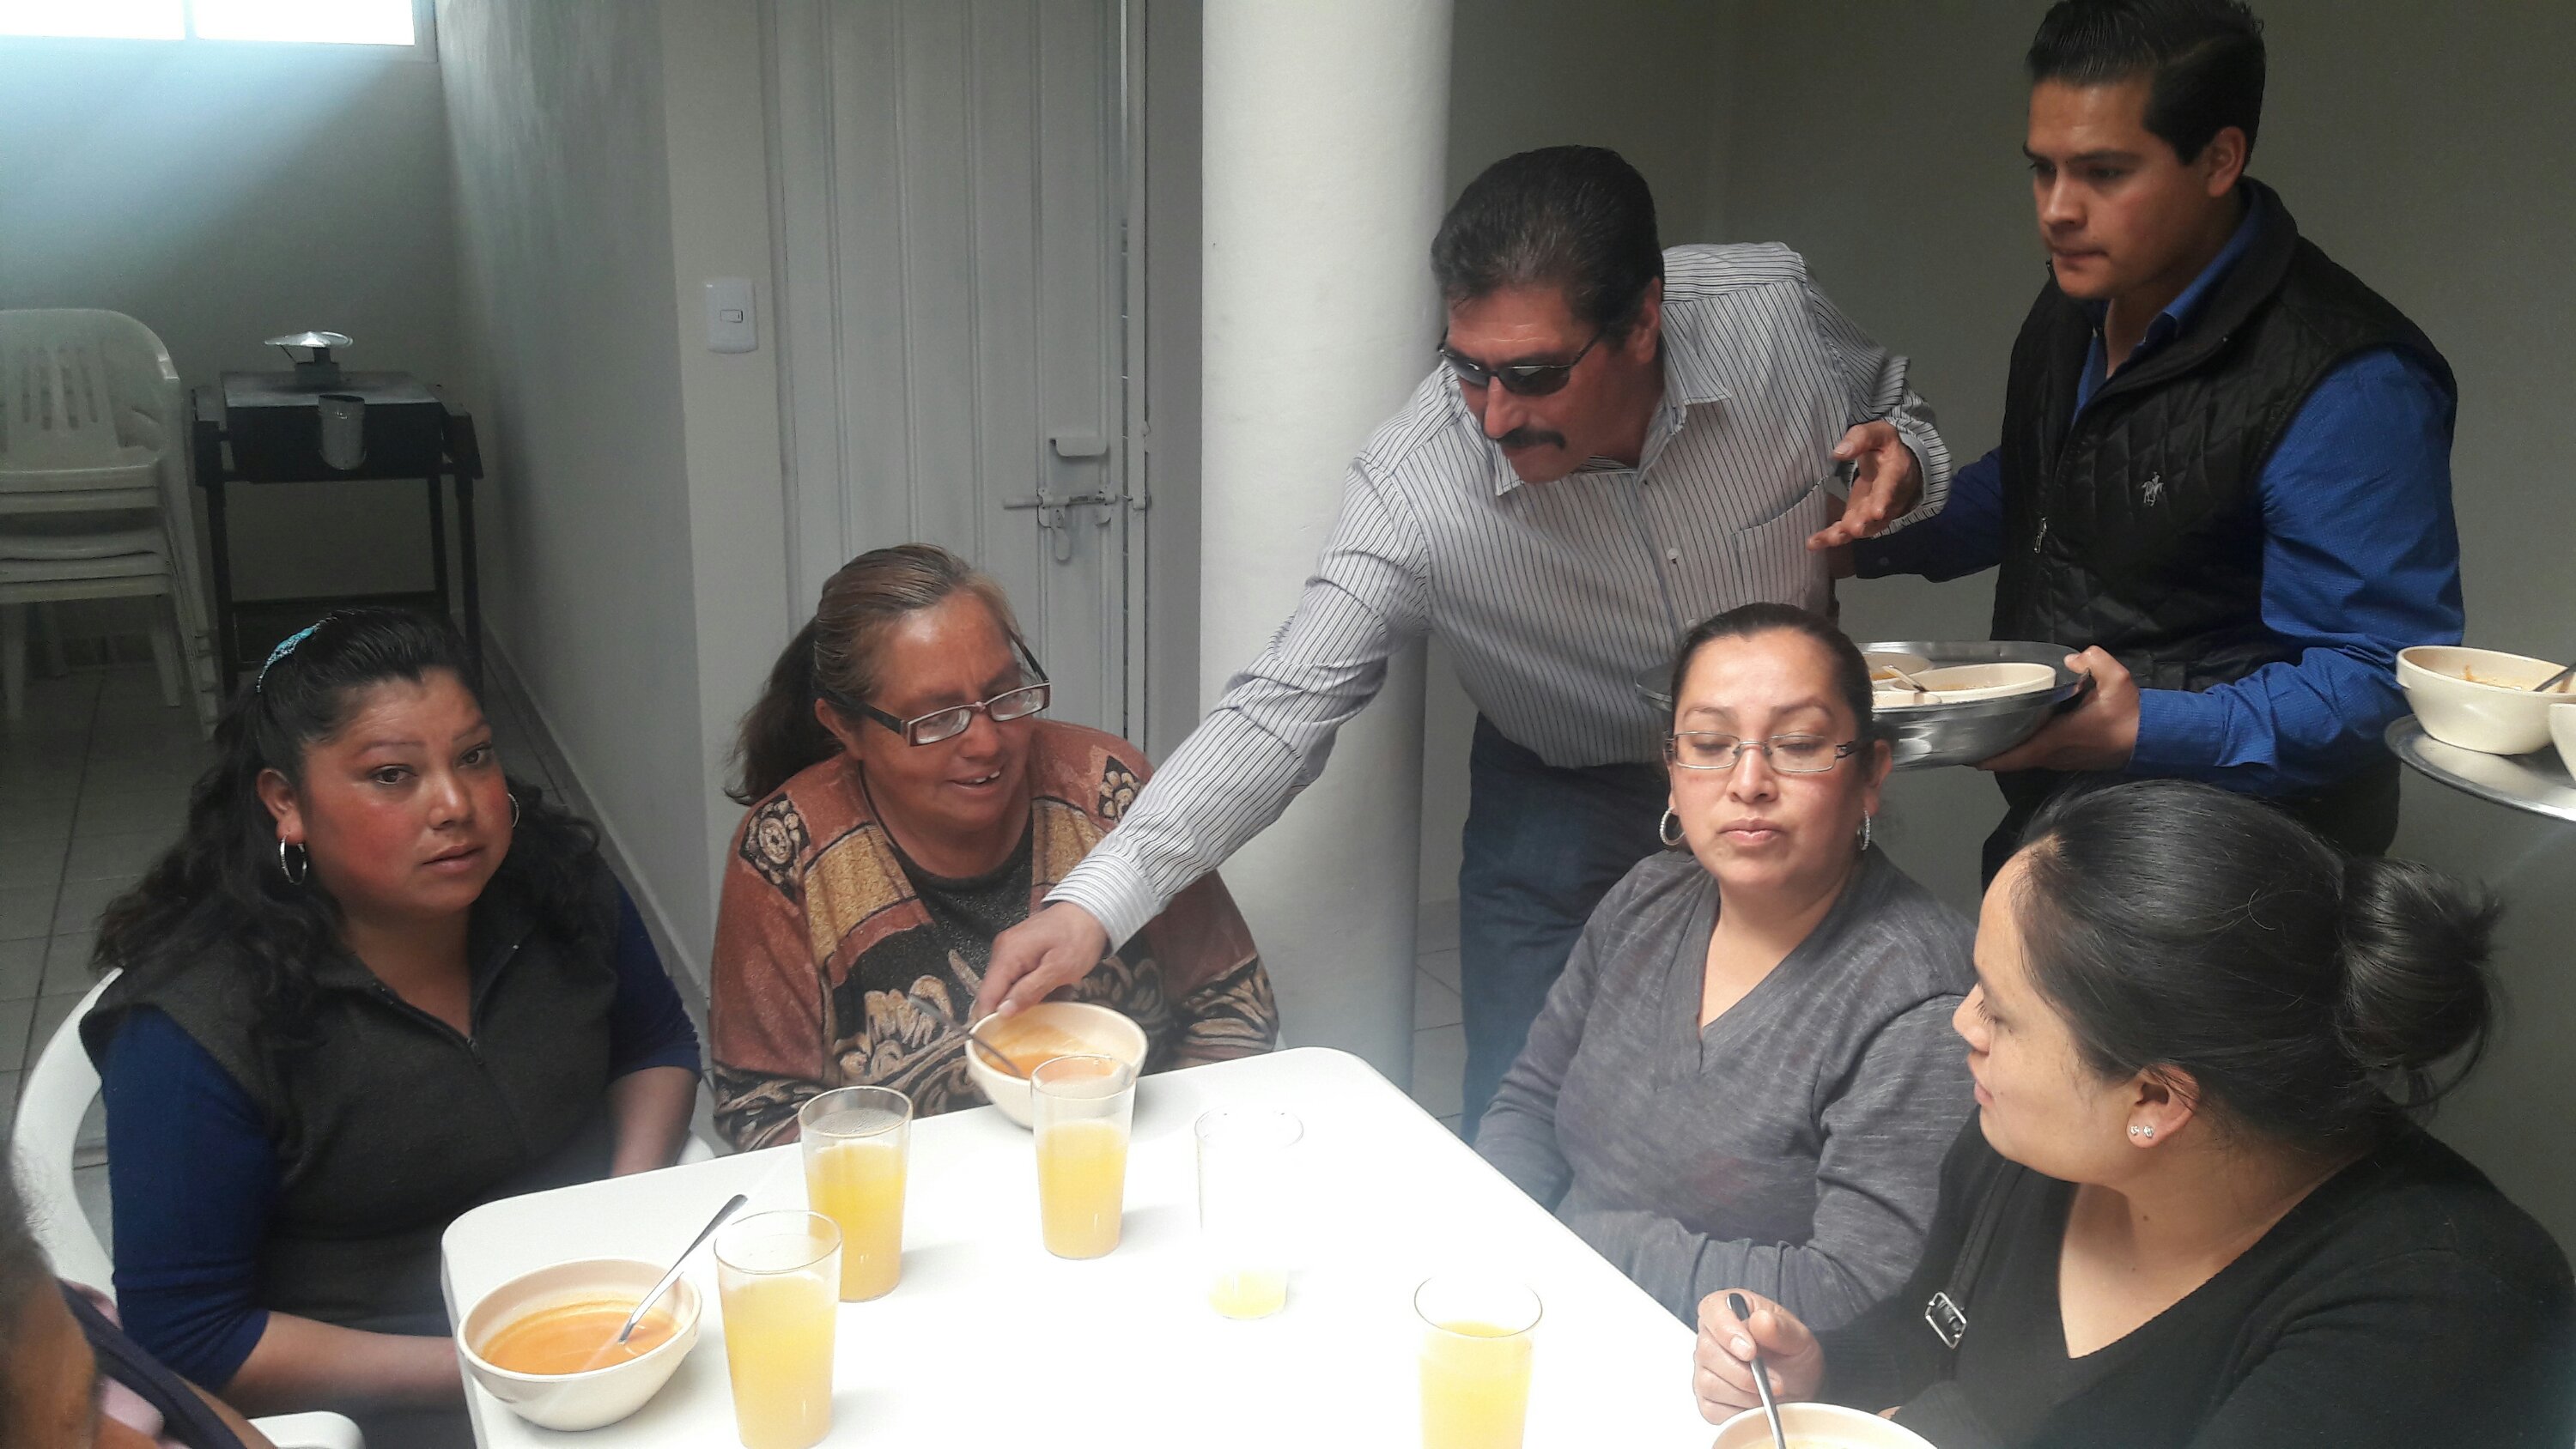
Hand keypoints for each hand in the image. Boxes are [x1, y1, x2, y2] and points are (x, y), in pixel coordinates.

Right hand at [974, 901, 1110, 1020]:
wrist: (1091, 910)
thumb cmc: (1079, 937)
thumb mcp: (1059, 969)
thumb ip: (1029, 991)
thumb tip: (1003, 1012)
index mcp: (1008, 954)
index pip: (986, 994)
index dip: (989, 1018)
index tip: (1000, 1038)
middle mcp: (1003, 950)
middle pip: (994, 992)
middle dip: (1011, 1008)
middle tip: (1035, 1017)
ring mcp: (1009, 949)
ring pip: (1006, 986)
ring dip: (1023, 998)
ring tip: (1050, 997)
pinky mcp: (1019, 950)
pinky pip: (1016, 976)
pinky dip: (1029, 986)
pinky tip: (1049, 987)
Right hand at [1693, 1290, 1825, 1421]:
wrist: (1798, 1387)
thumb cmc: (1793, 1355)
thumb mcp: (1799, 1339)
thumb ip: (1782, 1328)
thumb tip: (1761, 1320)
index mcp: (1727, 1309)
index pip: (1712, 1311)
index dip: (1727, 1331)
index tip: (1750, 1351)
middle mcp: (1709, 1336)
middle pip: (1708, 1353)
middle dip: (1745, 1374)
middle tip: (1776, 1382)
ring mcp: (1704, 1368)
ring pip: (1710, 1383)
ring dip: (1746, 1394)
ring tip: (1769, 1393)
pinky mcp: (1706, 1398)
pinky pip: (1712, 1409)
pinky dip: (1739, 1411)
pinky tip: (1756, 1404)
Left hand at [1807, 421, 1921, 549]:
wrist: (1899, 468)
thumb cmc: (1886, 448)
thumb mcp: (1879, 434)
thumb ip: (1861, 438)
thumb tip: (1838, 452)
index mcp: (1895, 474)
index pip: (1890, 488)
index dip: (1883, 500)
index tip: (1877, 511)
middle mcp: (1888, 499)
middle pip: (1876, 514)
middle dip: (1864, 522)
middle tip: (1854, 529)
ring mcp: (1873, 513)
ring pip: (1861, 527)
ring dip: (1846, 534)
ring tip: (1830, 538)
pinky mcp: (1858, 519)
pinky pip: (1847, 532)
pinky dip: (1830, 538)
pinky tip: (1814, 543)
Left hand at [1977, 646, 2139, 773]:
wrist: (2154, 739)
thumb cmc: (2131, 714)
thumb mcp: (2118, 680)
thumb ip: (2095, 662)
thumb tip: (2073, 657)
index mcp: (2061, 738)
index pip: (2020, 753)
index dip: (1994, 758)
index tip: (1970, 757)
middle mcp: (2057, 755)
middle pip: (2018, 758)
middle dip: (1994, 753)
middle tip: (1970, 740)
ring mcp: (2064, 761)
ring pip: (2029, 759)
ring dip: (2009, 752)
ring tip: (1986, 737)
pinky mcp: (2071, 761)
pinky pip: (2040, 757)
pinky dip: (2024, 751)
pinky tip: (2016, 735)